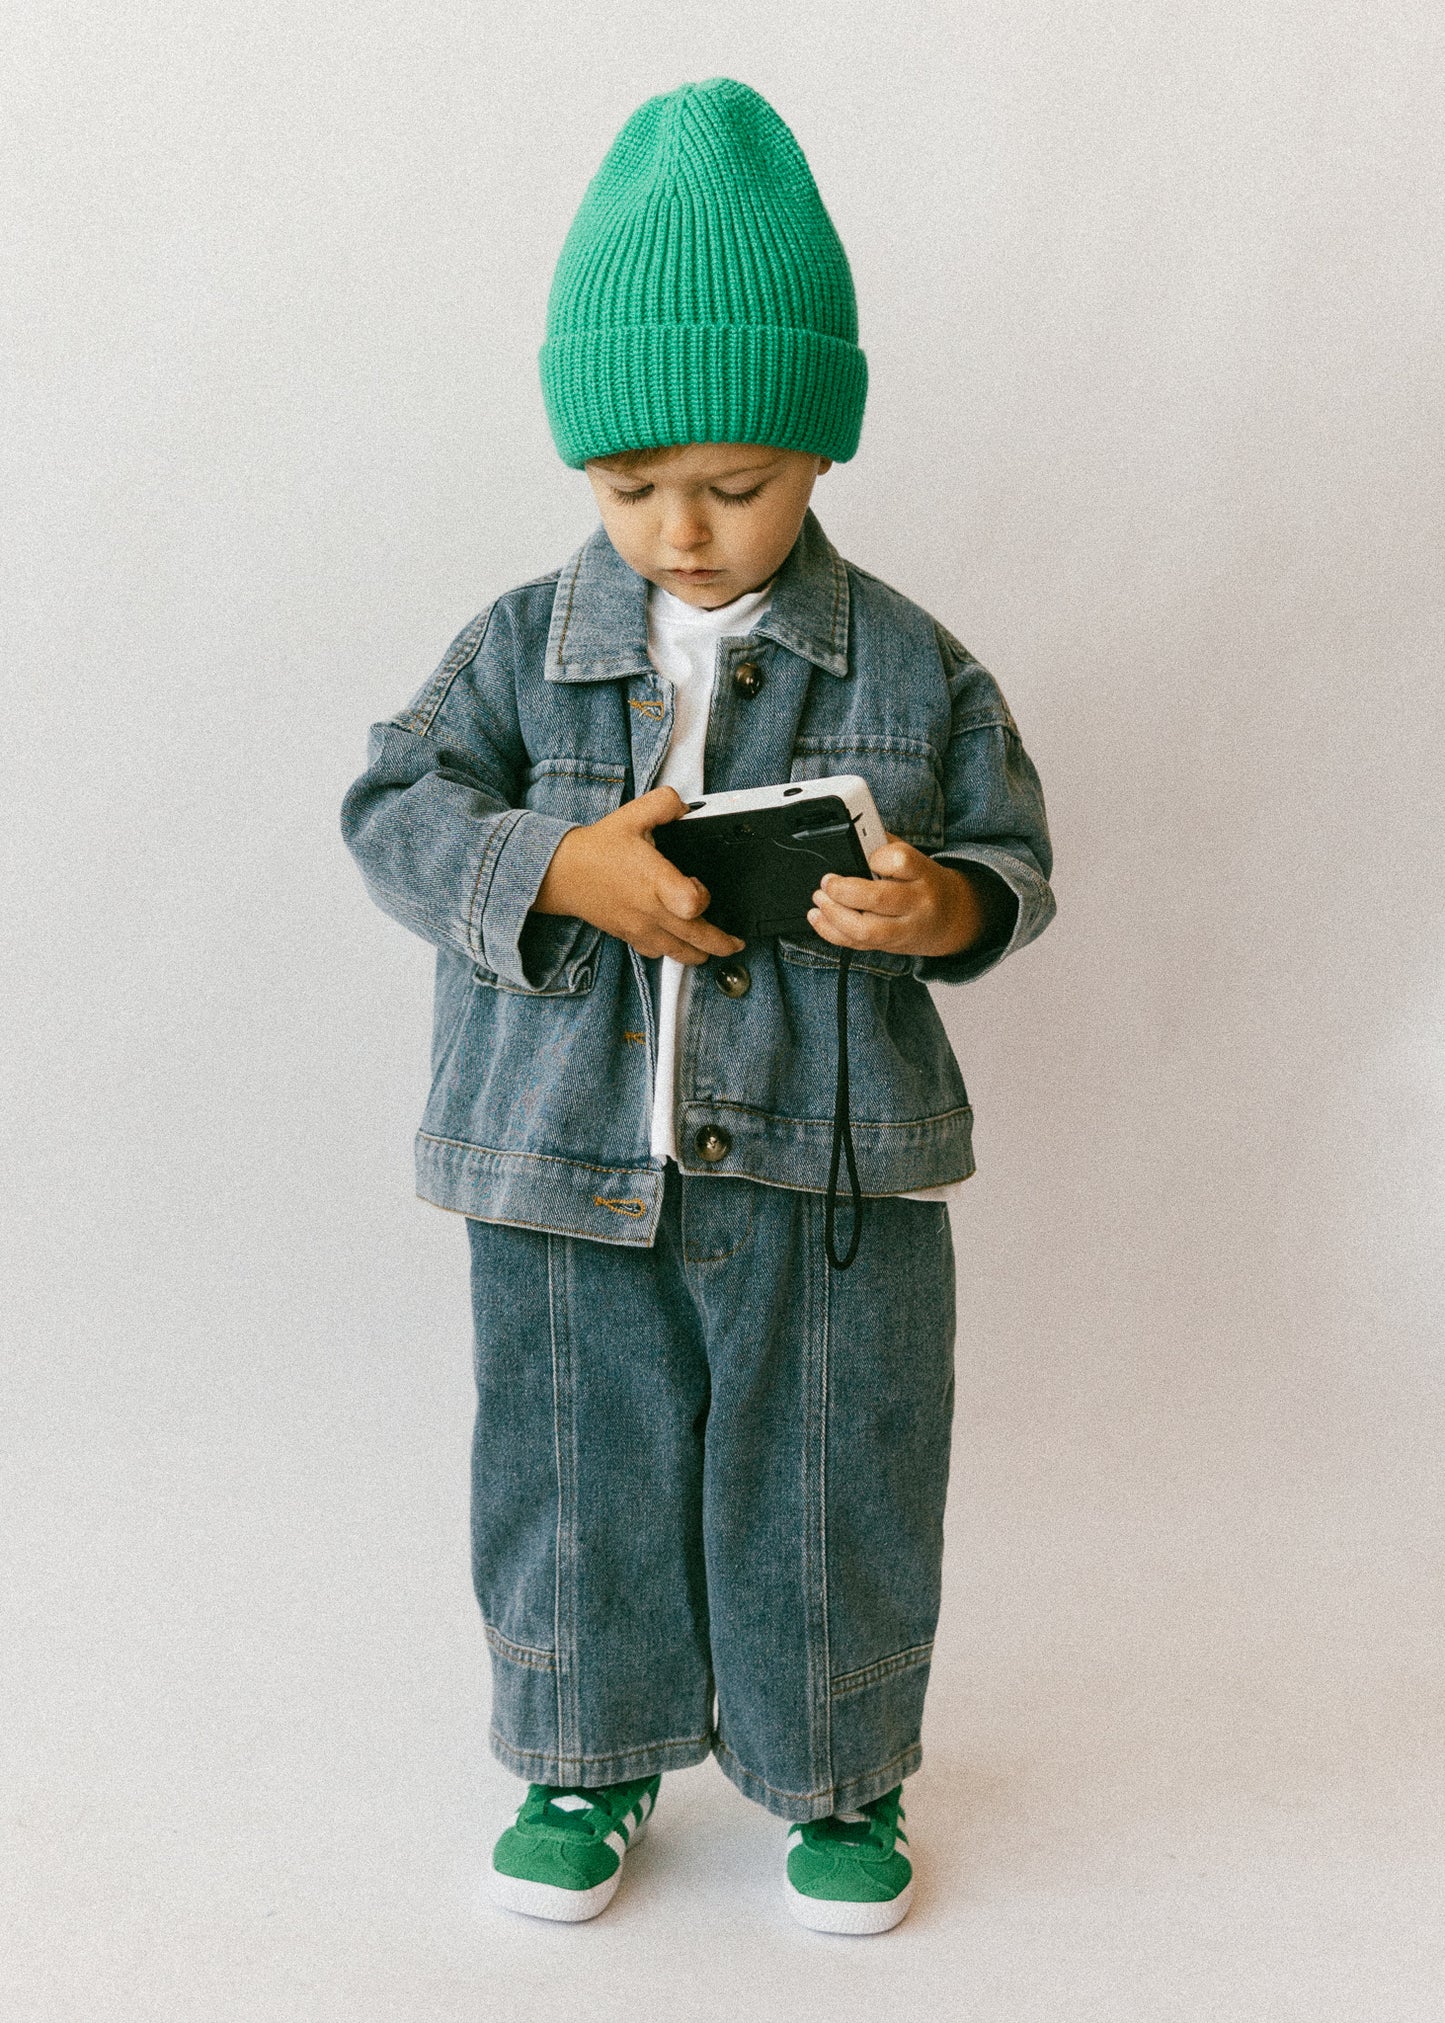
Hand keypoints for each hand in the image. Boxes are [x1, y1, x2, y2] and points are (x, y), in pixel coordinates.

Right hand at [532, 785, 745, 964]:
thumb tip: (687, 807)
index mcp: (654, 882)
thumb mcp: (633, 814)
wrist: (562, 873)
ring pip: (680, 954)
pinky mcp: (631, 937)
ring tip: (713, 948)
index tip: (699, 885)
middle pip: (697, 940)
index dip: (704, 897)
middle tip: (735, 942)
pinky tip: (679, 942)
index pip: (693, 905)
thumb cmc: (596, 849)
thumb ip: (665, 803)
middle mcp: (651, 911)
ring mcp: (641, 929)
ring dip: (701, 953)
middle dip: (722, 944)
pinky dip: (674, 952)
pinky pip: (659, 954)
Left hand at [807, 835, 987, 958]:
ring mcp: (904, 929)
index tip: (864, 855)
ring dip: (834, 914)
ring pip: (866, 929)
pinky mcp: (890, 946)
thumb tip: (849, 838)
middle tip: (827, 881)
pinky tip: (818, 917)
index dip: (876, 857)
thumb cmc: (924, 881)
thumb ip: (884, 846)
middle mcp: (917, 903)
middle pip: (879, 899)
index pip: (900, 861)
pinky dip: (831, 932)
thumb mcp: (915, 858)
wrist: (952, 917)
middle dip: (843, 890)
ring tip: (819, 899)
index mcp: (923, 873)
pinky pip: (857, 945)